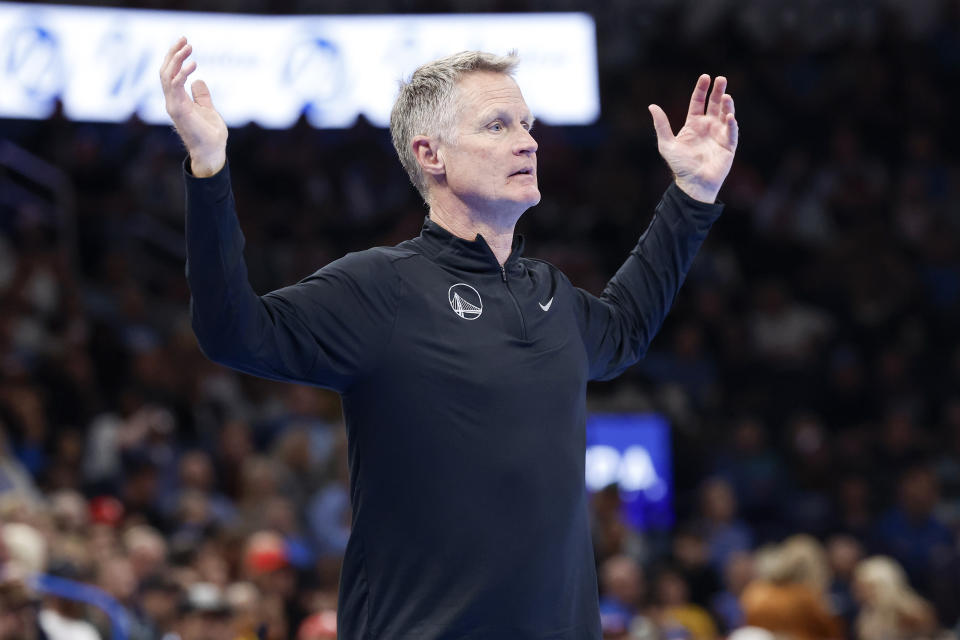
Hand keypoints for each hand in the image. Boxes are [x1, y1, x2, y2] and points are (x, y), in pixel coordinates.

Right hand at [159, 36, 227, 176]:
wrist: (212, 152)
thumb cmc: (210, 135)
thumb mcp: (208, 109)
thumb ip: (202, 96)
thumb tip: (199, 81)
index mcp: (178, 100)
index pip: (170, 74)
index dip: (175, 57)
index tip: (185, 42)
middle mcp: (172, 101)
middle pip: (165, 71)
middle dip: (173, 53)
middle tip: (184, 38)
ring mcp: (173, 105)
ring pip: (167, 75)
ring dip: (176, 59)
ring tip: (188, 46)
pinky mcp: (178, 110)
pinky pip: (175, 86)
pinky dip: (182, 73)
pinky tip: (193, 64)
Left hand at [649, 75, 737, 202]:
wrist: (692, 184)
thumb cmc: (680, 165)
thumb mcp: (667, 144)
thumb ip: (661, 125)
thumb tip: (652, 106)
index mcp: (693, 124)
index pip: (698, 102)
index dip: (702, 90)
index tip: (705, 77)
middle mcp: (708, 127)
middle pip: (714, 104)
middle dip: (718, 91)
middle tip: (721, 79)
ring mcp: (719, 135)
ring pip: (725, 115)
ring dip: (726, 105)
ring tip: (726, 96)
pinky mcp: (729, 146)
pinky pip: (731, 132)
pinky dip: (731, 124)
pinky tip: (729, 117)